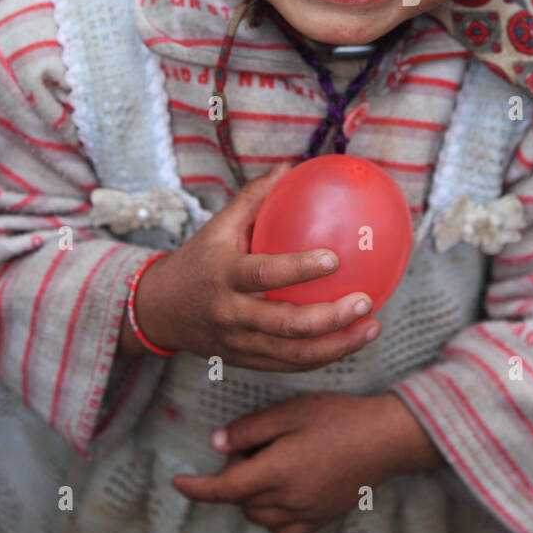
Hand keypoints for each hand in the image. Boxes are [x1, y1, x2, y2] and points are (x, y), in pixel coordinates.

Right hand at [121, 162, 381, 370]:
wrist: (160, 310)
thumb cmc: (199, 260)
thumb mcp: (218, 226)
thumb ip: (254, 198)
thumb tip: (290, 168)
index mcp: (225, 276)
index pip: (264, 273)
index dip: (299, 269)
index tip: (334, 258)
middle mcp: (232, 314)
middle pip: (286, 325)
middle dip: (330, 318)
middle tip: (365, 301)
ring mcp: (240, 343)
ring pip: (294, 354)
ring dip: (338, 345)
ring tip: (372, 326)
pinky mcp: (248, 361)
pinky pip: (291, 365)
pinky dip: (324, 356)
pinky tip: (352, 339)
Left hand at [171, 391, 444, 532]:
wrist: (386, 438)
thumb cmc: (339, 416)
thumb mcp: (291, 411)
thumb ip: (251, 429)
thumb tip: (217, 443)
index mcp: (277, 471)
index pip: (224, 489)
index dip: (196, 488)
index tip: (177, 481)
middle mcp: (289, 500)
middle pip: (240, 499)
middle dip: (234, 474)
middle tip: (254, 444)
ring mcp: (306, 513)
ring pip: (259, 516)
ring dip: (251, 494)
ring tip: (271, 461)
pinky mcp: (321, 519)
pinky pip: (283, 528)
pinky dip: (272, 513)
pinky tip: (283, 488)